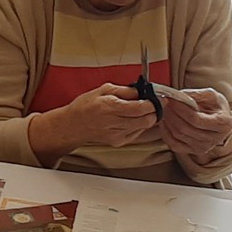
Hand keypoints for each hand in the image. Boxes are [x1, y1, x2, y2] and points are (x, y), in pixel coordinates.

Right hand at [28, 84, 156, 163]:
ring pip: (144, 127)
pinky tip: (133, 119)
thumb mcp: (103, 89)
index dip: (154, 103)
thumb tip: (141, 91)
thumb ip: (125, 90)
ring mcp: (117, 134)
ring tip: (144, 110)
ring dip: (148, 118)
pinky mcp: (118, 141)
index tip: (158, 99)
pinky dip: (140, 125)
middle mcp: (114, 123)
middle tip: (155, 104)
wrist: (73, 125)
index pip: (141, 108)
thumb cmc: (85, 106)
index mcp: (110, 107)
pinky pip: (137, 133)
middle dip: (154, 111)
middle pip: (146, 120)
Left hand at [154, 87, 231, 164]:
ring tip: (165, 109)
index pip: (195, 119)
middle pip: (185, 128)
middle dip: (172, 114)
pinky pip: (174, 144)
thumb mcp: (211, 95)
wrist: (220, 120)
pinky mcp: (194, 151)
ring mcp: (204, 147)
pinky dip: (165, 133)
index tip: (172, 99)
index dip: (180, 109)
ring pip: (178, 135)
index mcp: (223, 123)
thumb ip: (196, 94)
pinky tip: (164, 122)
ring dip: (168, 121)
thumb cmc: (216, 106)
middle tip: (165, 103)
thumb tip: (179, 96)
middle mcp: (215, 139)